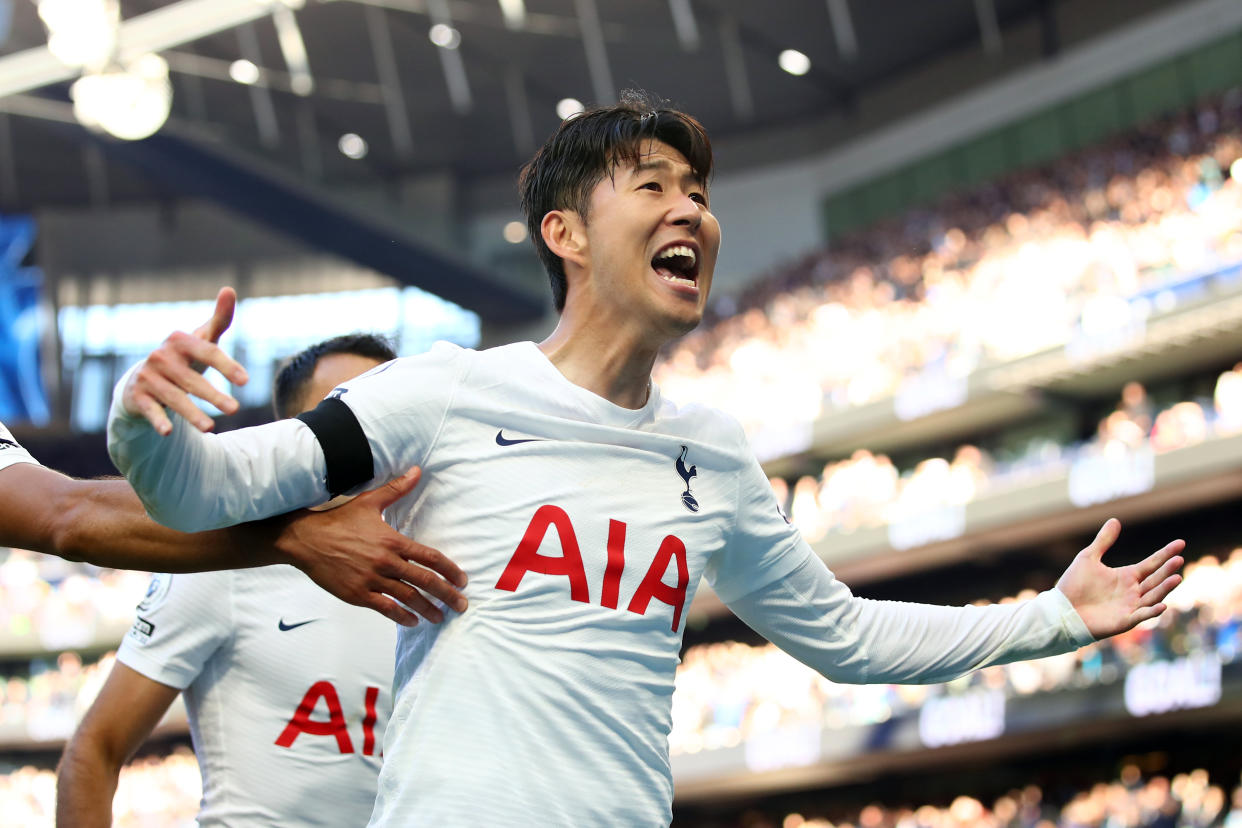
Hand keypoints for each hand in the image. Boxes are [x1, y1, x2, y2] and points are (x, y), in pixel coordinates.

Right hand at [121, 287, 248, 434]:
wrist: (144, 378)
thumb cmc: (183, 358)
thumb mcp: (201, 339)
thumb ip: (219, 319)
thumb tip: (229, 289)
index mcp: (180, 340)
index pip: (208, 352)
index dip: (227, 366)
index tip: (245, 381)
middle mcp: (161, 357)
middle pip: (192, 379)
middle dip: (213, 395)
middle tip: (235, 409)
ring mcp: (148, 377)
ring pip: (174, 398)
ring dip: (192, 413)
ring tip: (210, 428)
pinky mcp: (138, 397)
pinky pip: (150, 410)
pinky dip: (157, 420)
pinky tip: (168, 433)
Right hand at [275, 467, 467, 625]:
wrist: (306, 539)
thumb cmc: (338, 520)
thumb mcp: (369, 501)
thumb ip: (397, 489)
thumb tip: (417, 471)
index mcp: (392, 541)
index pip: (429, 557)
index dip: (450, 570)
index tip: (462, 580)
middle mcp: (386, 562)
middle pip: (425, 581)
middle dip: (447, 595)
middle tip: (461, 605)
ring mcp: (372, 580)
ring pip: (408, 598)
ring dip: (428, 609)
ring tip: (440, 617)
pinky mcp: (357, 594)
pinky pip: (385, 608)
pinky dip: (401, 617)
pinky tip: (412, 622)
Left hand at [1056, 518, 1183, 639]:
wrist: (1062, 609)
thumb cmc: (1074, 584)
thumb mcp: (1088, 558)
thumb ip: (1103, 541)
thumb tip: (1115, 520)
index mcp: (1127, 576)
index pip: (1152, 563)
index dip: (1165, 554)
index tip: (1181, 543)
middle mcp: (1133, 591)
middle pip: (1156, 579)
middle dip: (1167, 569)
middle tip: (1178, 559)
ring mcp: (1131, 606)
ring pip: (1153, 596)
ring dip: (1165, 588)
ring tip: (1176, 577)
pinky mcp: (1124, 620)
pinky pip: (1141, 616)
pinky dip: (1152, 611)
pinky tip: (1162, 604)